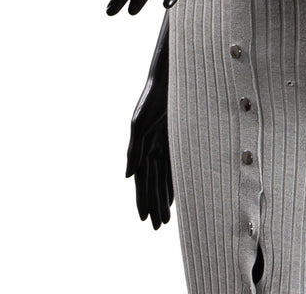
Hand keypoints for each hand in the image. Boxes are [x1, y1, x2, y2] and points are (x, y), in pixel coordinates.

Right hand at [126, 77, 172, 229]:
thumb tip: (127, 177)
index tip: (145, 219)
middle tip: (158, 227)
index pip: (141, 180)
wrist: (171, 78)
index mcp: (142, 146)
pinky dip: (176, 181)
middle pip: (153, 183)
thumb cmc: (152, 98)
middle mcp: (153, 147)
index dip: (142, 199)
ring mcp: (165, 143)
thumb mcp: (139, 122)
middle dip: (155, 204)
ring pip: (165, 177)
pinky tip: (177, 196)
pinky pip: (176, 165)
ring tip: (167, 218)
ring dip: (165, 197)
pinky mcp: (179, 137)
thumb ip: (134, 149)